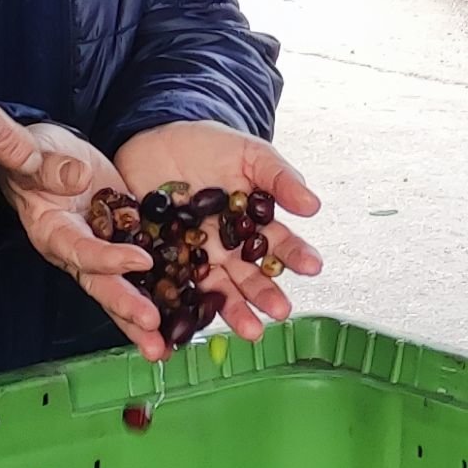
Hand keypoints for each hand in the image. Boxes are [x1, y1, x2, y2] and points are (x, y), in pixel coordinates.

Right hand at [0, 124, 187, 358]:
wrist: (52, 154)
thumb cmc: (38, 154)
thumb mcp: (38, 152)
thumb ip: (52, 167)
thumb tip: (76, 178)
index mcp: (53, 232)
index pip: (82, 251)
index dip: (108, 259)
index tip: (141, 261)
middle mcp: (76, 250)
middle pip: (102, 286)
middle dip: (127, 309)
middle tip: (152, 329)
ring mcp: (101, 249)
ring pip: (122, 289)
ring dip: (142, 319)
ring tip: (166, 348)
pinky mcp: (123, 239)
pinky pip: (142, 271)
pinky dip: (161, 291)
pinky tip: (185, 311)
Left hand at [114, 122, 327, 342]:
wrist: (153, 136)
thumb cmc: (206, 145)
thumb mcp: (248, 154)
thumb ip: (278, 178)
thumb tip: (314, 206)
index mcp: (250, 225)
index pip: (277, 244)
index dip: (295, 255)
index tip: (313, 266)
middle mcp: (225, 248)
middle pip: (247, 276)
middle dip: (265, 294)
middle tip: (281, 311)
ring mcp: (193, 257)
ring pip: (214, 289)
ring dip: (233, 311)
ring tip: (250, 331)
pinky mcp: (159, 260)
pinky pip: (169, 286)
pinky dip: (179, 308)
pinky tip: (189, 326)